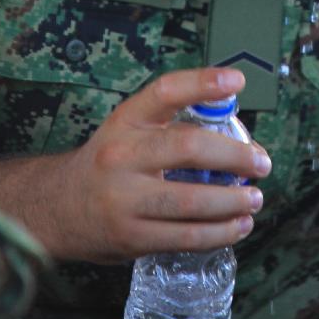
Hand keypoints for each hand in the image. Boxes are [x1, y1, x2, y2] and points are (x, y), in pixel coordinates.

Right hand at [0, 68, 270, 262]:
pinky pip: (186, 237)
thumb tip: (236, 126)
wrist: (57, 207)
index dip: (203, 83)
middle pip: (189, 147)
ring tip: (254, 198)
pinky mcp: (131, 238)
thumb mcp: (129, 130)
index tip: (238, 81)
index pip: (165, 91)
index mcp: (125, 120)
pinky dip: (221, 232)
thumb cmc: (110, 162)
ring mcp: (124, 199)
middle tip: (261, 163)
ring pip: (192, 201)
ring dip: (234, 201)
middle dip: (235, 156)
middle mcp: (121, 155)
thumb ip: (171, 124)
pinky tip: (238, 225)